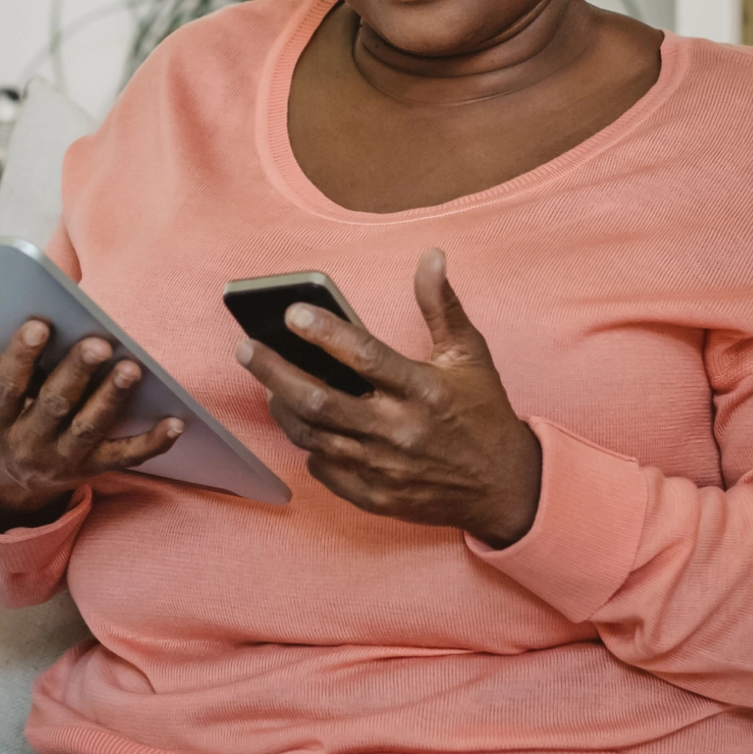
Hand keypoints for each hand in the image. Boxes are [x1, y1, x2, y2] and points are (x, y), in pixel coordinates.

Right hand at [0, 305, 184, 530]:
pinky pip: (125, 458)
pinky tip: (176, 422)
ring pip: (90, 431)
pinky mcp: (92, 468)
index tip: (40, 323)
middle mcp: (27, 444)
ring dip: (112, 400)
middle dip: (76, 375)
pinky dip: (152, 442)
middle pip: (54, 409)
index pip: (6, 389)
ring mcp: (62, 459)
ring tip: (133, 367)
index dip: (23, 358)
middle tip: (98, 342)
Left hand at [234, 249, 541, 547]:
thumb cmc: (483, 412)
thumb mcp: (469, 353)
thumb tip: (430, 256)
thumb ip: (441, 304)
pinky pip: (324, 471)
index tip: (292, 312)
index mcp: (423, 389)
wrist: (506, 487)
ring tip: (268, 383)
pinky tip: (302, 423)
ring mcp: (384, 468)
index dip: (324, 332)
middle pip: (319, 401)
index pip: (363, 355)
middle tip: (247, 348)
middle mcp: (400, 430)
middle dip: (274, 372)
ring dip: (282, 408)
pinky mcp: (376, 497)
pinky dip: (308, 446)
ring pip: (312, 437)